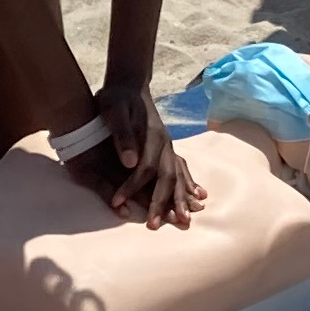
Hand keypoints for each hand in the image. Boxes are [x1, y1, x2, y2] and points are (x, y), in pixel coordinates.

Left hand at [82, 85, 205, 227]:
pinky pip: (183, 170)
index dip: (131, 187)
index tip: (117, 203)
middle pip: (167, 178)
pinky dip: (189, 186)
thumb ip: (122, 134)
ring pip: (179, 177)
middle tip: (155, 226)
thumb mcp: (113, 110)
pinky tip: (196, 199)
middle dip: (162, 203)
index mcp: (152, 136)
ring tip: (183, 221)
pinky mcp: (168, 147)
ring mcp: (169, 146)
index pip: (144, 169)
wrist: (128, 84)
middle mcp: (165, 144)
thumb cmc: (116, 98)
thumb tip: (129, 161)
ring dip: (180, 200)